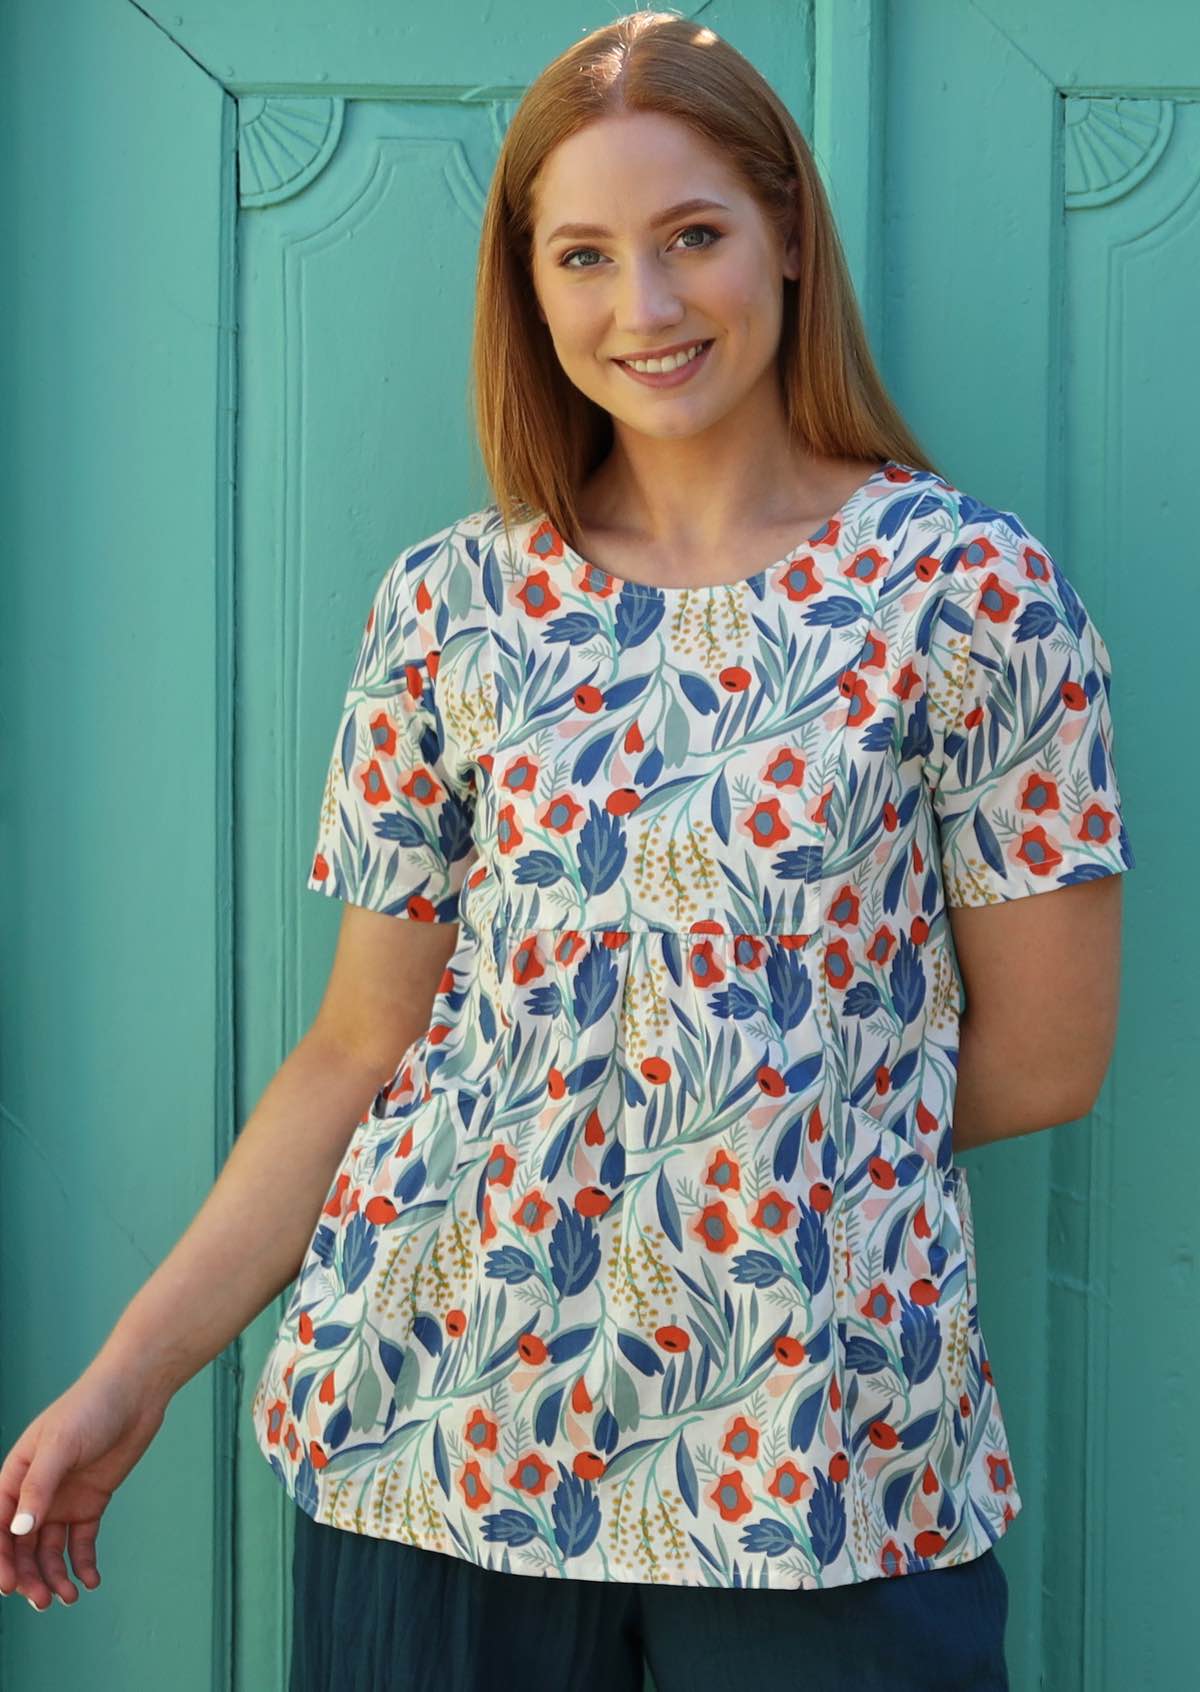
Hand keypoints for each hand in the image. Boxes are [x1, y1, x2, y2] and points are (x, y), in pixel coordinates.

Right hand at [0, 1362, 170, 1609]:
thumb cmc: (91, 1407)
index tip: (8, 1587)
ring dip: (54, 1575)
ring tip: (68, 1598)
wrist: (135, 1393)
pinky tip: (90, 1581)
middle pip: (22, 1546)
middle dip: (29, 1576)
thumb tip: (18, 1530)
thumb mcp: (60, 1444)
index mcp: (15, 1476)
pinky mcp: (91, 1503)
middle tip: (44, 1600)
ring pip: (49, 1550)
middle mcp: (35, 1493)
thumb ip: (38, 1487)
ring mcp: (63, 1500)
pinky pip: (81, 1542)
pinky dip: (83, 1563)